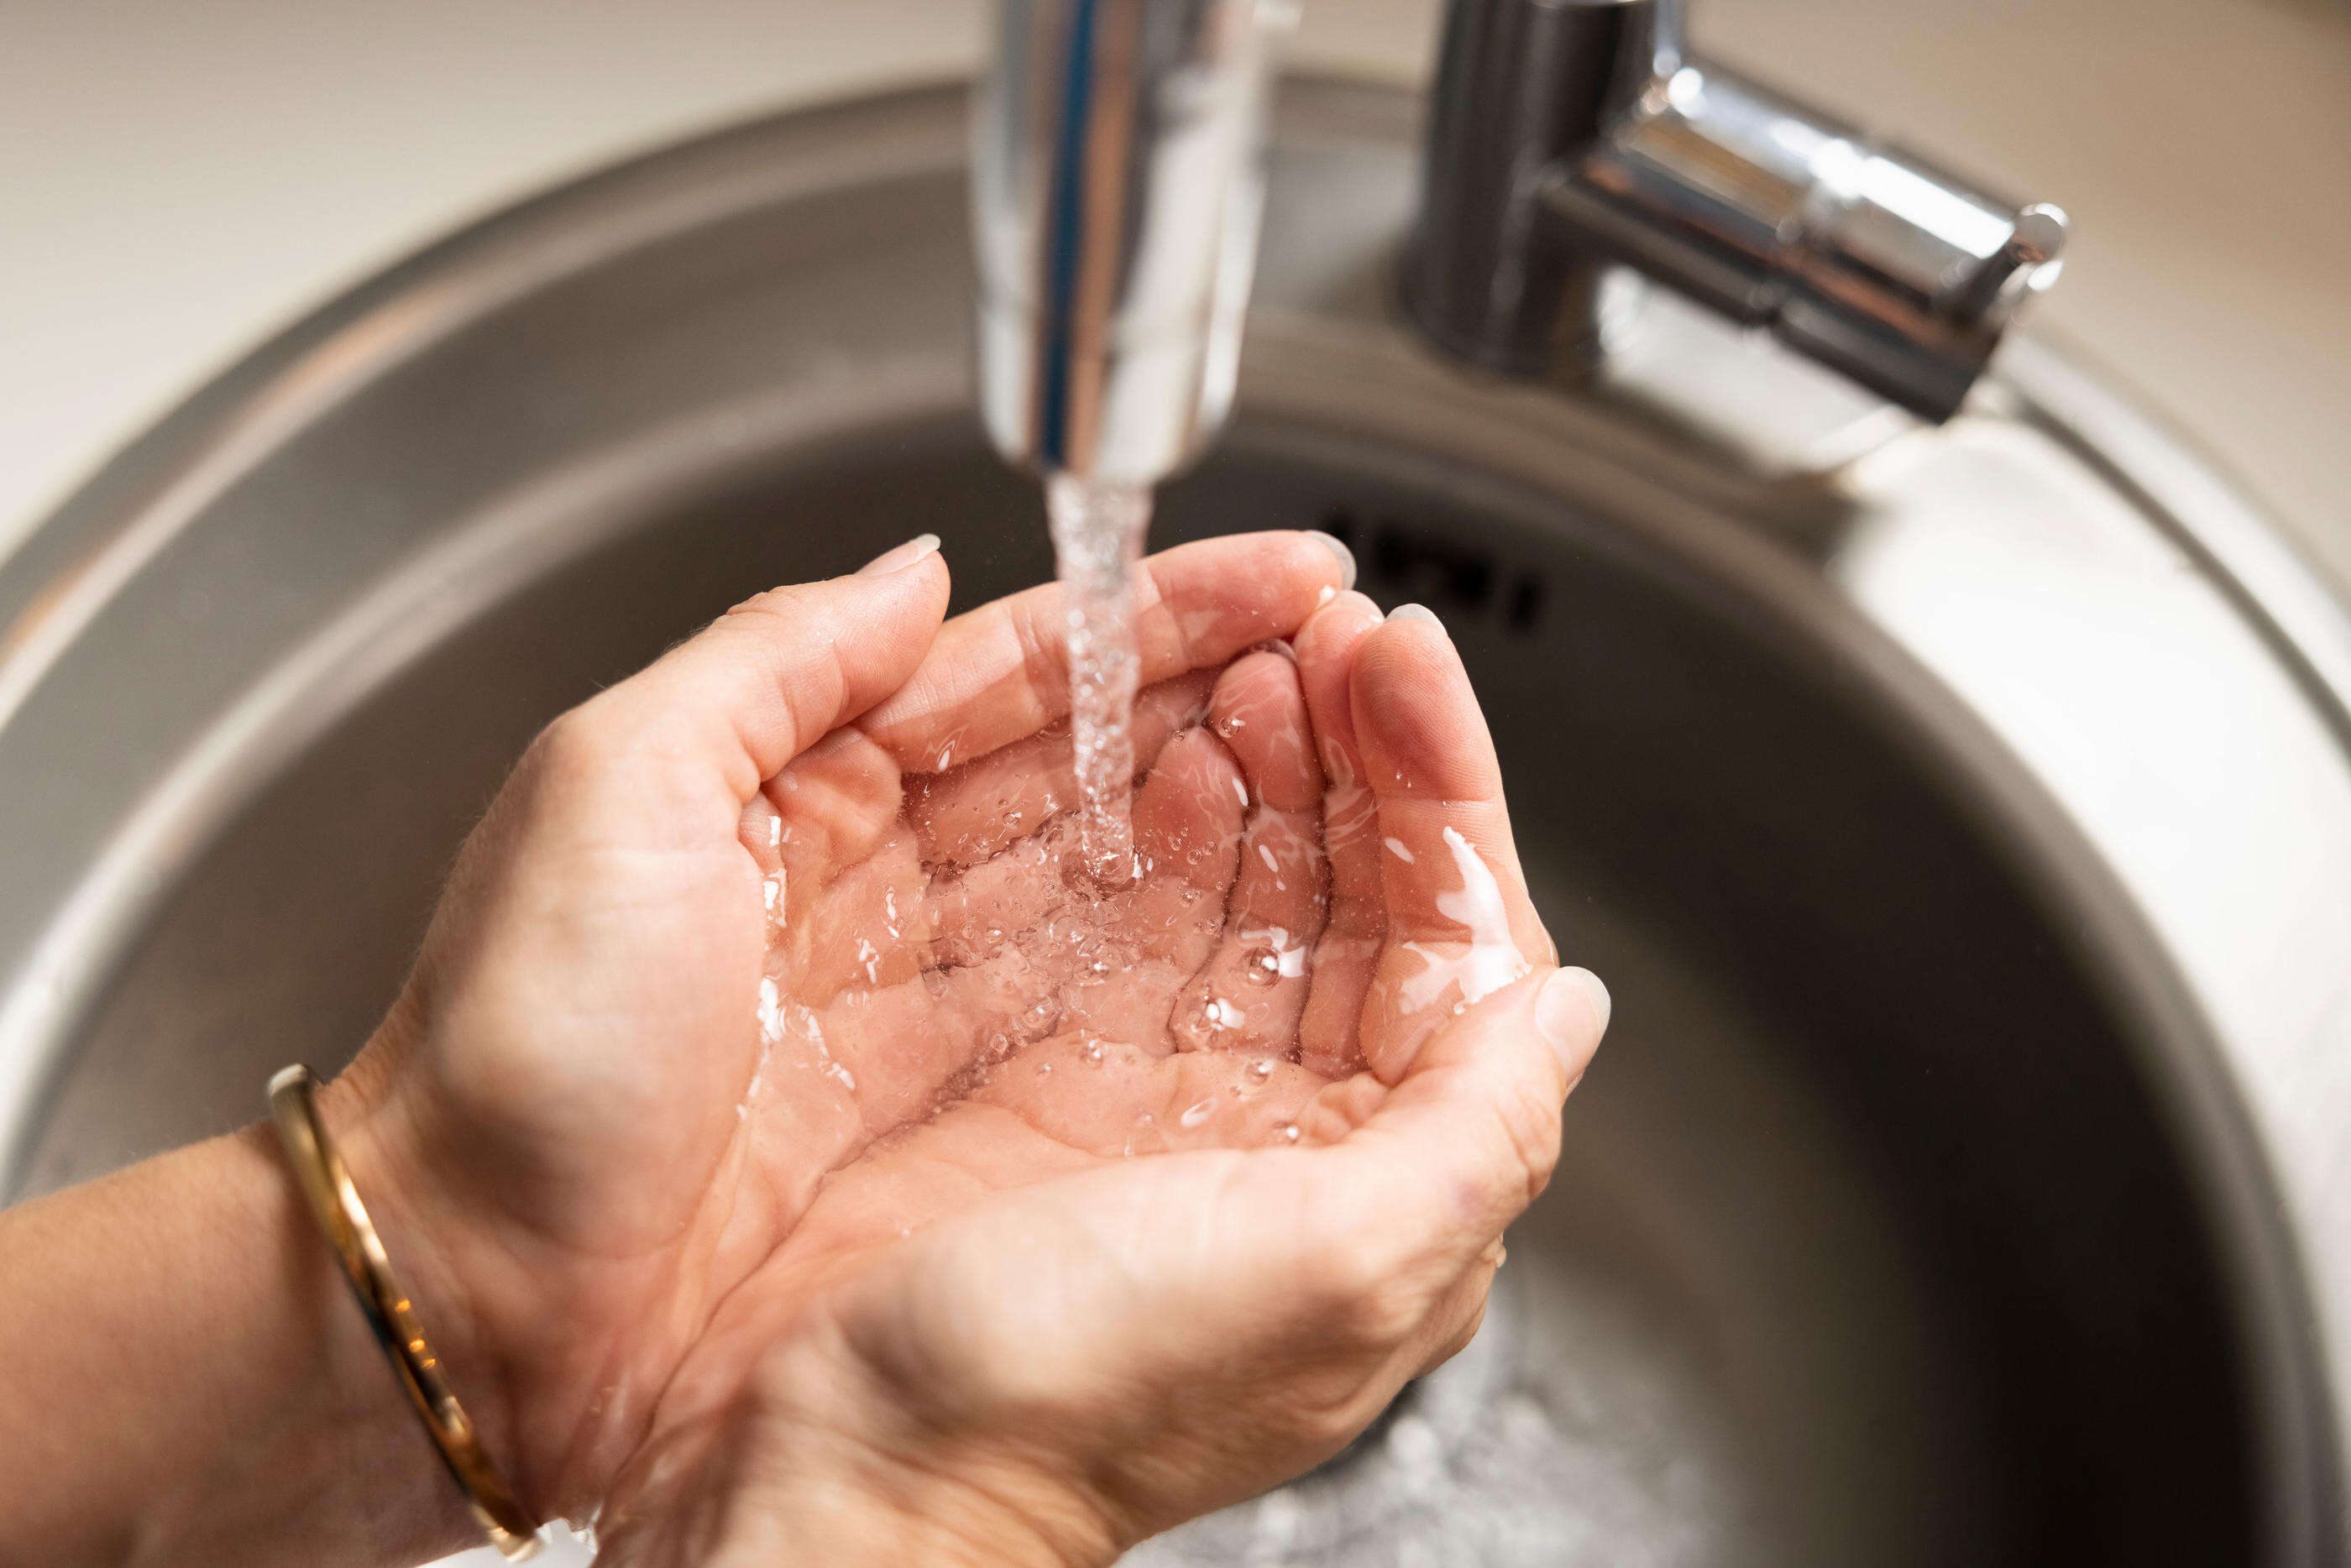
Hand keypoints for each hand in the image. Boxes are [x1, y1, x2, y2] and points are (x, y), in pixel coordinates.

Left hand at [325, 530, 1359, 1511]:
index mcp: (807, 788)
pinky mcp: (984, 1120)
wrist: (476, 1298)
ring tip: (1368, 747)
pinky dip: (1224, 947)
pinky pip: (1129, 1004)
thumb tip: (913, 570)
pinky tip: (1304, 902)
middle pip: (1107, 763)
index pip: (1022, 669)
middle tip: (1362, 655)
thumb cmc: (511, 1058)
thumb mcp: (609, 791)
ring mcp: (950, 1004)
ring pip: (1140, 874)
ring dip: (1259, 807)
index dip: (1160, 616)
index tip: (1284, 579)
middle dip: (1243, 696)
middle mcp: (895, 886)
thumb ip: (773, 657)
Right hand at [581, 593, 1608, 1565]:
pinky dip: (1156, 812)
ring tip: (1250, 653)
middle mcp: (1288, 1124)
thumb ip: (1483, 1133)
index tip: (1400, 660)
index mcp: (1378, 1171)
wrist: (838, 1470)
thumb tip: (1569, 1009)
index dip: (1441, 785)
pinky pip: (1135, 906)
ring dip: (1267, 756)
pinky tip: (1159, 742)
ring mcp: (1169, 1085)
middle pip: (1360, 889)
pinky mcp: (1053, 1067)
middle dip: (1355, 745)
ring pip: (1253, 880)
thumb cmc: (1066, 1401)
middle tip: (1322, 627)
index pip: (1455, 934)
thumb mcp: (1334, 1270)